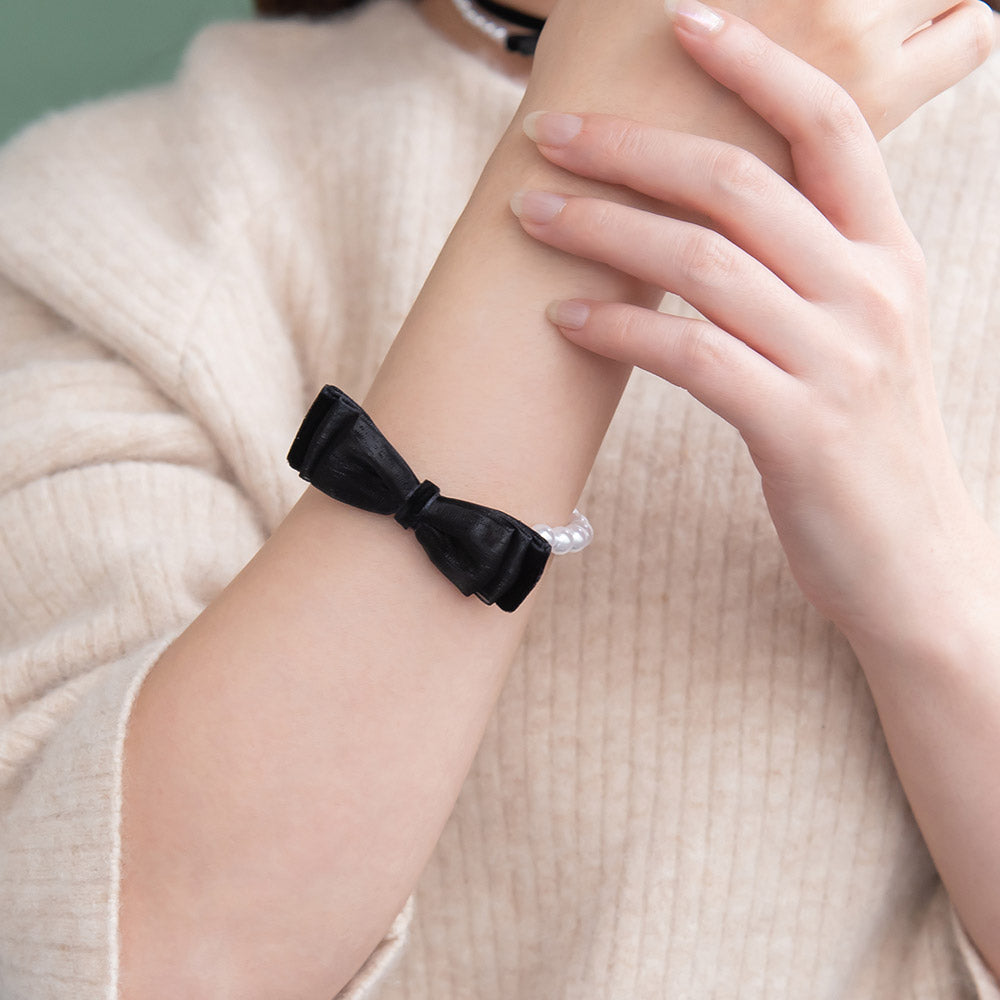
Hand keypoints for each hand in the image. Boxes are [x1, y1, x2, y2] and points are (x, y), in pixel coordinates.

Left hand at [511, 6, 989, 637]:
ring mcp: (838, 362)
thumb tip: (713, 220)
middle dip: (631, 148)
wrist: (912, 563)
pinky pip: (689, 355)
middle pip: (736, 183)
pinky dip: (618, 330)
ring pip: (702, 261)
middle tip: (550, 136)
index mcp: (887, 258)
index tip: (683, 20)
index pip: (828, 125)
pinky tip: (566, 321)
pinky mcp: (797, 431)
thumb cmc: (863, 445)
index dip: (756, 62)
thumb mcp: (856, 338)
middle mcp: (869, 293)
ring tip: (533, 218)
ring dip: (603, 231)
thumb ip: (805, 272)